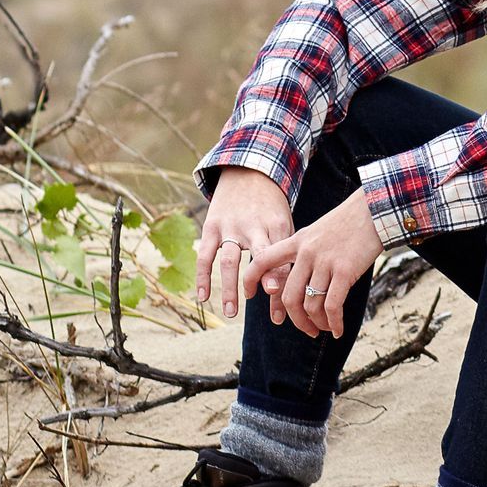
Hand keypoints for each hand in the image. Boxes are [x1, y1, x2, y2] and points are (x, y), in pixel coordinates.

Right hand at [195, 167, 293, 317]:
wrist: (248, 171)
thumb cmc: (270, 208)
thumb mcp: (283, 225)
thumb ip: (282, 255)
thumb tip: (281, 294)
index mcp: (277, 226)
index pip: (281, 261)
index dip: (282, 288)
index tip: (283, 315)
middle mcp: (254, 226)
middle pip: (260, 260)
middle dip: (264, 286)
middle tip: (267, 315)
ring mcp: (231, 225)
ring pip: (229, 261)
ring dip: (230, 288)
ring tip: (232, 314)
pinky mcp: (212, 225)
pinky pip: (205, 254)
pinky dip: (202, 276)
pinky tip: (204, 298)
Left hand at [247, 189, 381, 339]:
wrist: (374, 209)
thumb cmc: (349, 222)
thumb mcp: (318, 231)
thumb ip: (306, 252)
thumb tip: (302, 283)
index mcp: (297, 241)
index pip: (262, 260)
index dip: (250, 280)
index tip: (250, 296)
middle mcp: (307, 253)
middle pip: (288, 297)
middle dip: (296, 320)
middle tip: (307, 329)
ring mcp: (325, 262)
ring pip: (310, 305)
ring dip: (318, 323)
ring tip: (326, 328)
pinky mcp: (344, 270)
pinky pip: (332, 306)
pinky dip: (334, 323)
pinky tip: (338, 330)